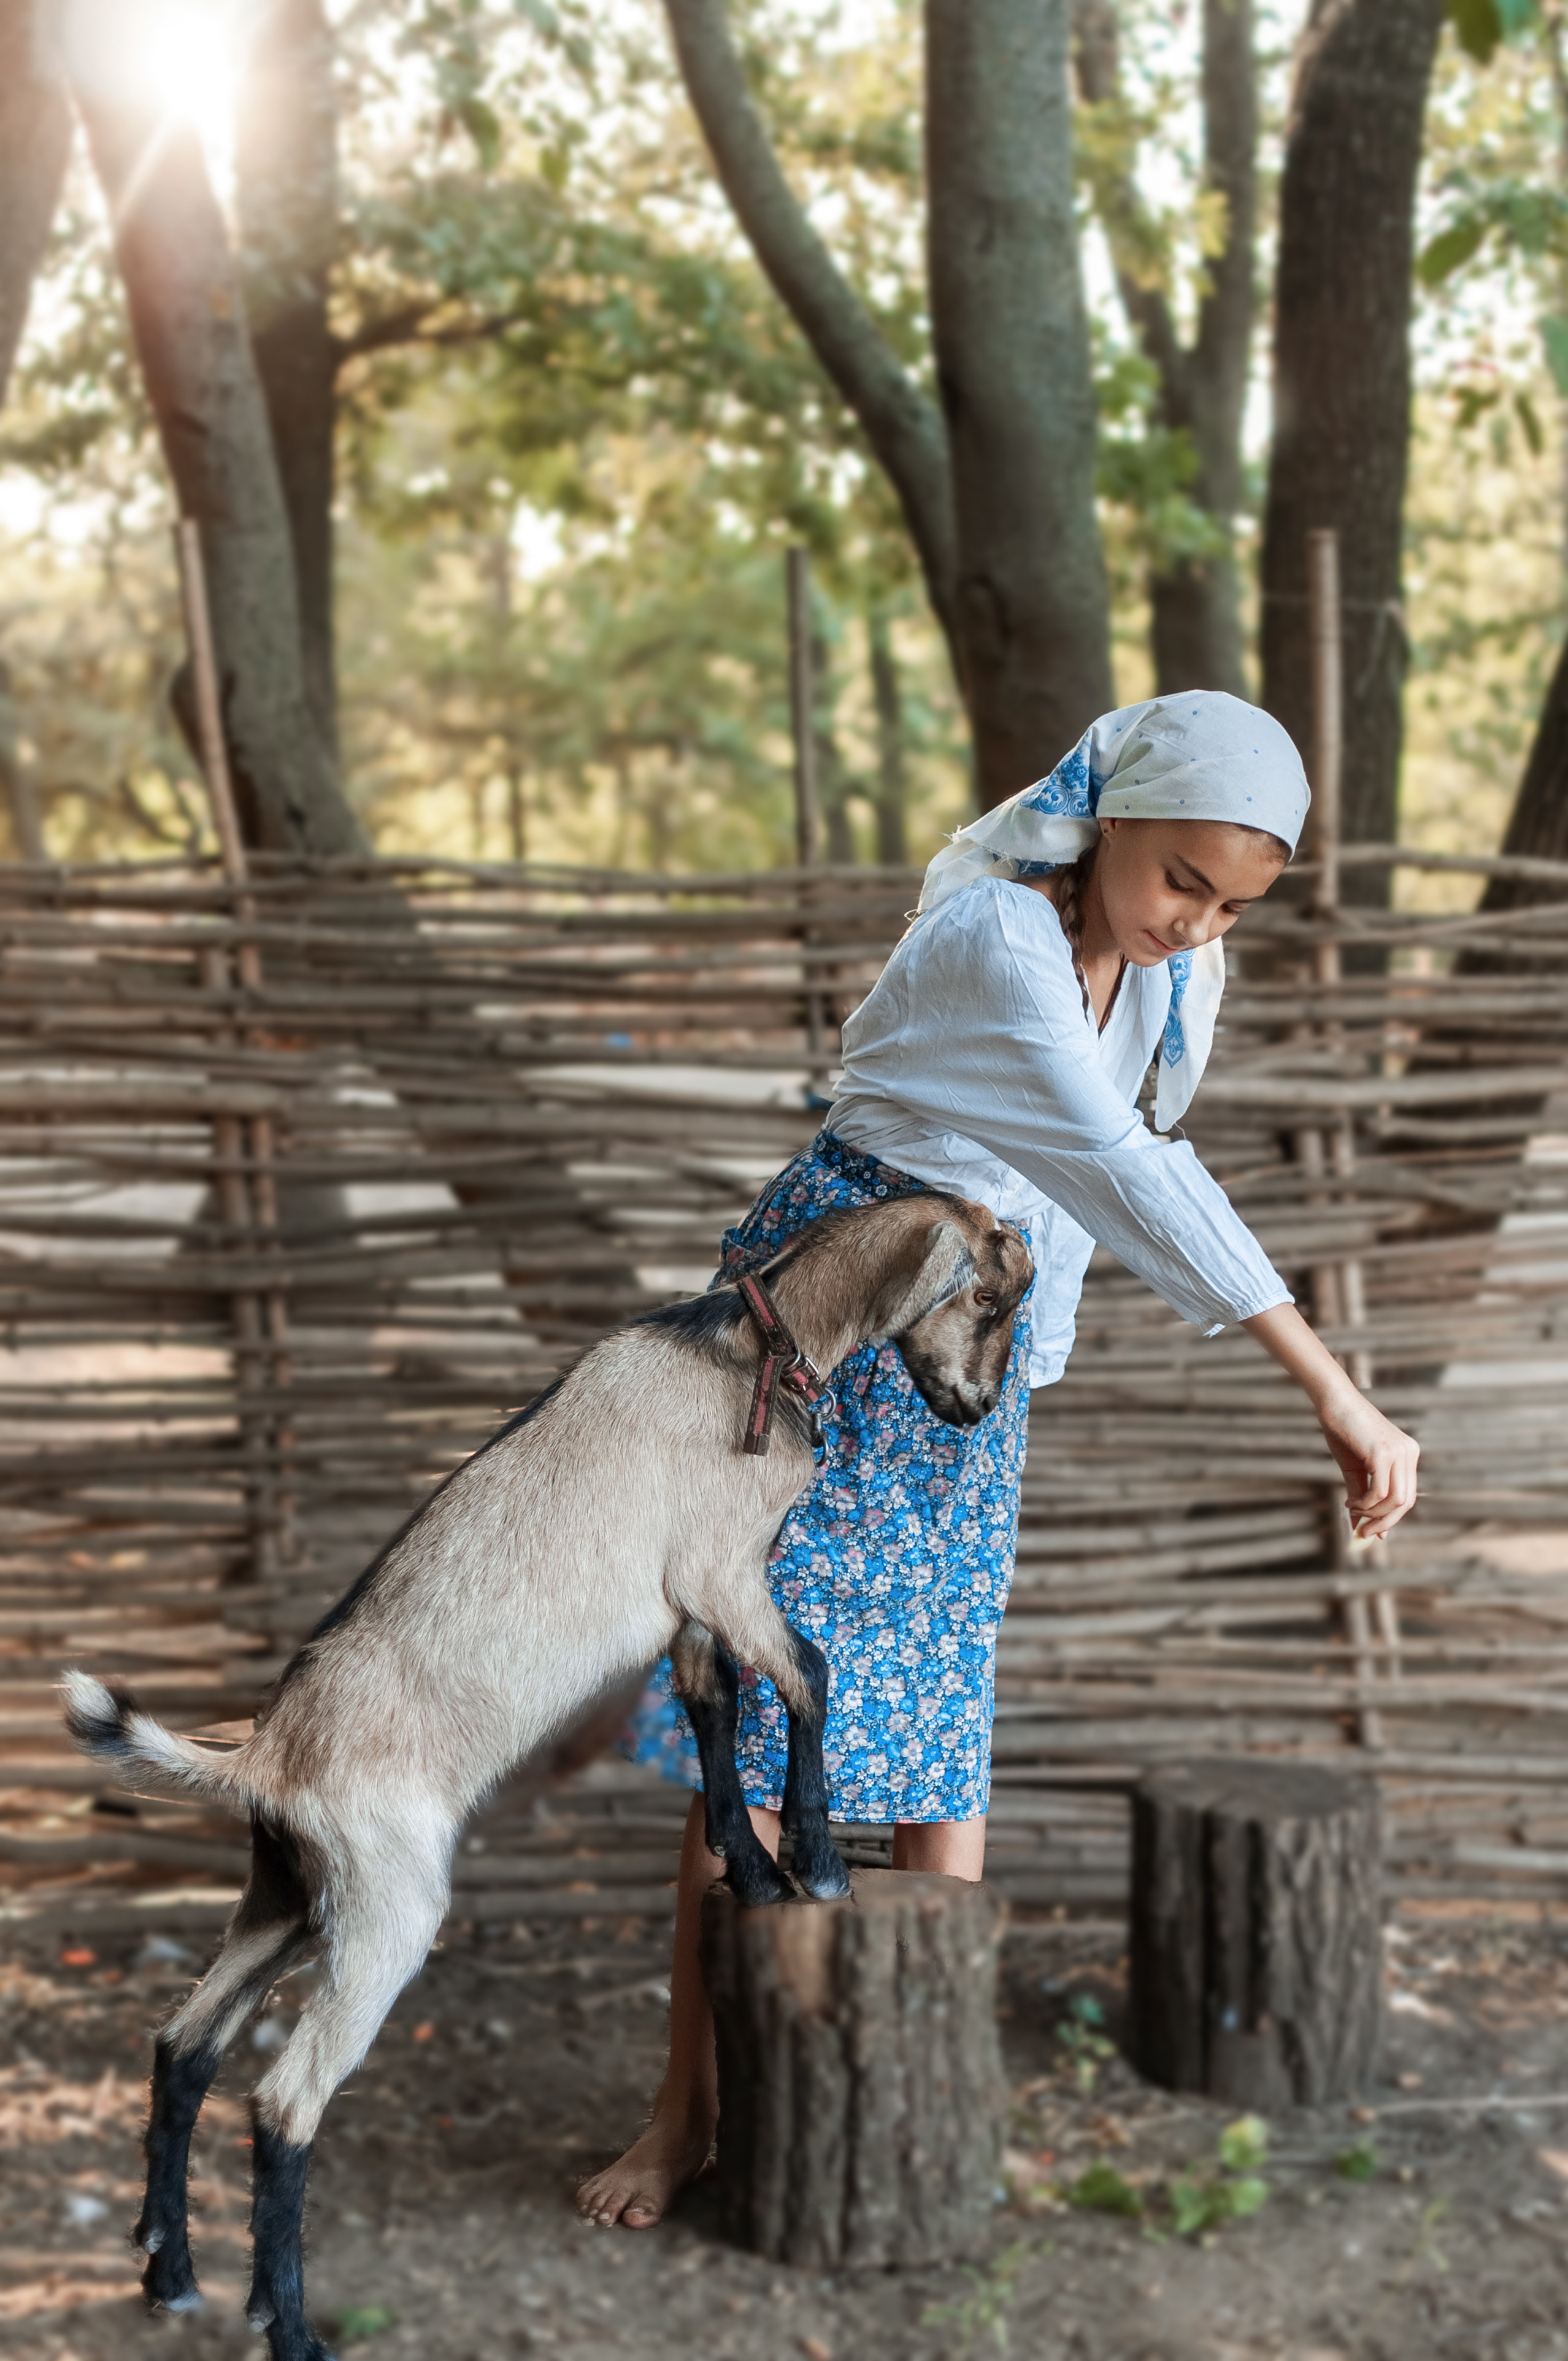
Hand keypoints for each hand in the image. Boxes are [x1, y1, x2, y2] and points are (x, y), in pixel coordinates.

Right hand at [1312, 1386, 1418, 1541]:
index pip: (1407, 1496)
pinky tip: (1350, 1502)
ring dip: (1372, 1513)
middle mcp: (1409, 1453)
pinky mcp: (1383, 1453)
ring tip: (1352, 1509)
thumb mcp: (1354, 1469)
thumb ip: (1361, 1495)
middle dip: (1383, 1522)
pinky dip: (1364, 1503)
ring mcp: (1399, 1452)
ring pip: (1395, 1501)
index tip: (1371, 1531)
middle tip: (1362, 1532)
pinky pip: (1379, 1491)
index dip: (1390, 1518)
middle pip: (1405, 1502)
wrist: (1334, 1402)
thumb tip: (1359, 1527)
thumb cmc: (1343, 1431)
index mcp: (1408, 1455)